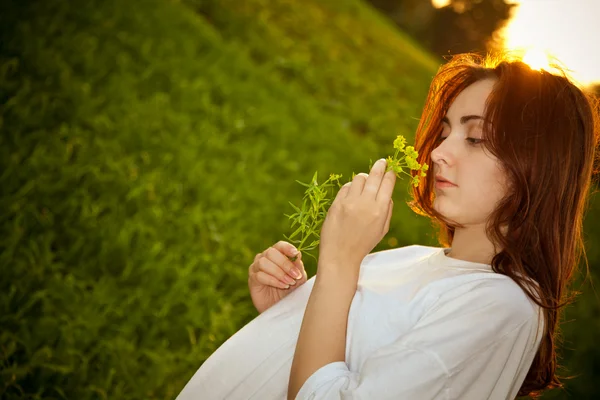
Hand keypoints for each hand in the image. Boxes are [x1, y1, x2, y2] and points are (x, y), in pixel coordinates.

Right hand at [248, 241, 307, 313]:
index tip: (295, 254)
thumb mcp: (299, 278)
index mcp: (277, 254)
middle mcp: (264, 258)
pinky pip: (260, 275)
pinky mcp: (252, 279)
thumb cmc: (290, 290)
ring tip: (289, 283)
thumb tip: (298, 254)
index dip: (287, 248)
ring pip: (264, 263)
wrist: (281, 307)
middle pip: (271, 252)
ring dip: (279, 273)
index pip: (279, 245)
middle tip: (295, 275)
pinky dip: (273, 280)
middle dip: (285, 263)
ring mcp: (256, 268)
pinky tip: (282, 286)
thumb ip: (298, 267)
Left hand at [318, 158, 394, 272]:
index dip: (390, 175)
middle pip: (374, 176)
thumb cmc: (363, 244)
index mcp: (380, 210)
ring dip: (363, 178)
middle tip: (382, 162)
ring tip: (364, 182)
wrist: (340, 255)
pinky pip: (346, 187)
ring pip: (359, 178)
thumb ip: (387, 210)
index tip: (391, 170)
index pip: (387, 184)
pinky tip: (352, 194)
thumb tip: (387, 194)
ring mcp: (350, 202)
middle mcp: (366, 203)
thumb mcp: (382, 230)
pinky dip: (350, 188)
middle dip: (380, 166)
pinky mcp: (336, 203)